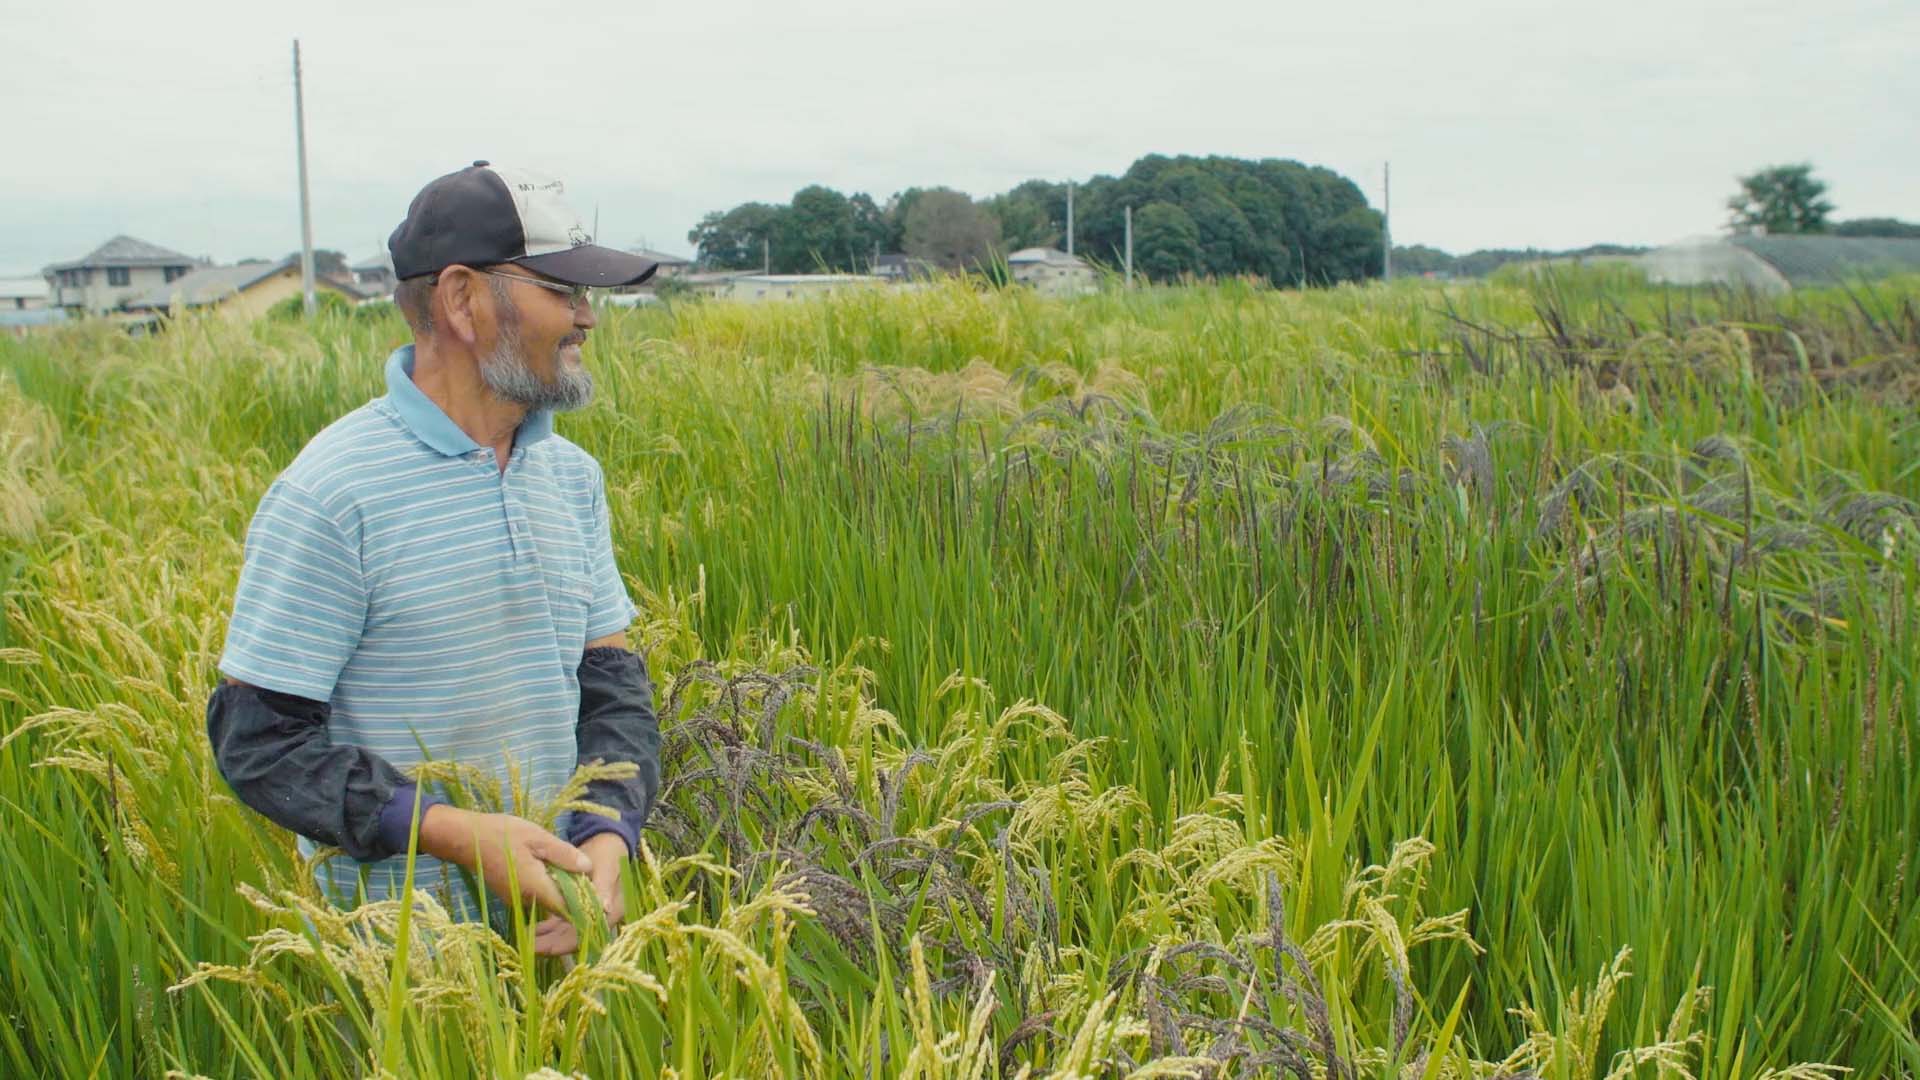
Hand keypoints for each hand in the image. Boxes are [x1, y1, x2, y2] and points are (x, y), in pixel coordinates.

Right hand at [416, 805, 591, 919]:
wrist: (466, 838)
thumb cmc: (502, 834)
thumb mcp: (538, 838)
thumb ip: (564, 854)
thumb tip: (588, 868)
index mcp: (536, 888)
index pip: (568, 908)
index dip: (586, 904)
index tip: (600, 896)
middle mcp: (527, 900)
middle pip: (559, 906)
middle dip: (577, 897)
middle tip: (594, 882)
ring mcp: (517, 899)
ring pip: (548, 901)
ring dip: (563, 890)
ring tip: (580, 875)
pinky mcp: (511, 894)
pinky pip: (537, 895)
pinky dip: (549, 886)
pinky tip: (557, 871)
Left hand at [533, 831, 628, 955]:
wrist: (605, 844)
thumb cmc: (607, 854)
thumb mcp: (606, 866)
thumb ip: (604, 886)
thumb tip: (605, 909)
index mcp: (614, 910)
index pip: (592, 933)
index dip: (571, 943)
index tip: (549, 948)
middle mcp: (603, 918)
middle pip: (578, 938)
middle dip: (555, 945)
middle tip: (533, 947)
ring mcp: (589, 916)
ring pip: (568, 934)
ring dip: (549, 938)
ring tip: (528, 940)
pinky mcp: (578, 910)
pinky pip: (563, 924)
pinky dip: (550, 928)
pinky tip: (534, 928)